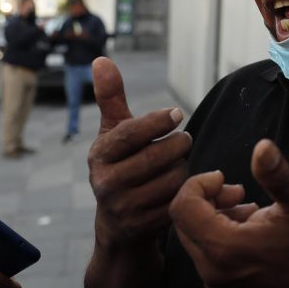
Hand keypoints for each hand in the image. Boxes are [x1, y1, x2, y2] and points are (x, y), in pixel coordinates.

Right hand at [88, 57, 191, 250]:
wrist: (119, 225)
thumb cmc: (121, 166)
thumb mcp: (113, 134)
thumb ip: (111, 98)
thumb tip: (100, 59)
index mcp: (99, 156)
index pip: (130, 134)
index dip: (156, 122)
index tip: (177, 113)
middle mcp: (105, 184)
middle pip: (157, 157)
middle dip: (177, 145)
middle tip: (184, 140)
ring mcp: (123, 208)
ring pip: (171, 180)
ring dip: (184, 168)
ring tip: (180, 163)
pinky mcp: (143, 228)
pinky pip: (178, 203)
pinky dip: (189, 191)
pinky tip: (190, 185)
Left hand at [169, 139, 288, 287]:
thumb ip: (276, 173)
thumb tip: (262, 146)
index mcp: (224, 248)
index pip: (182, 206)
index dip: (199, 184)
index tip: (225, 179)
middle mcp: (212, 272)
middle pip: (184, 223)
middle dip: (207, 200)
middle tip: (240, 193)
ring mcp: (216, 287)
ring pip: (195, 240)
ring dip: (215, 219)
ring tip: (250, 213)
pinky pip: (206, 259)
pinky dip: (220, 240)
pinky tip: (250, 236)